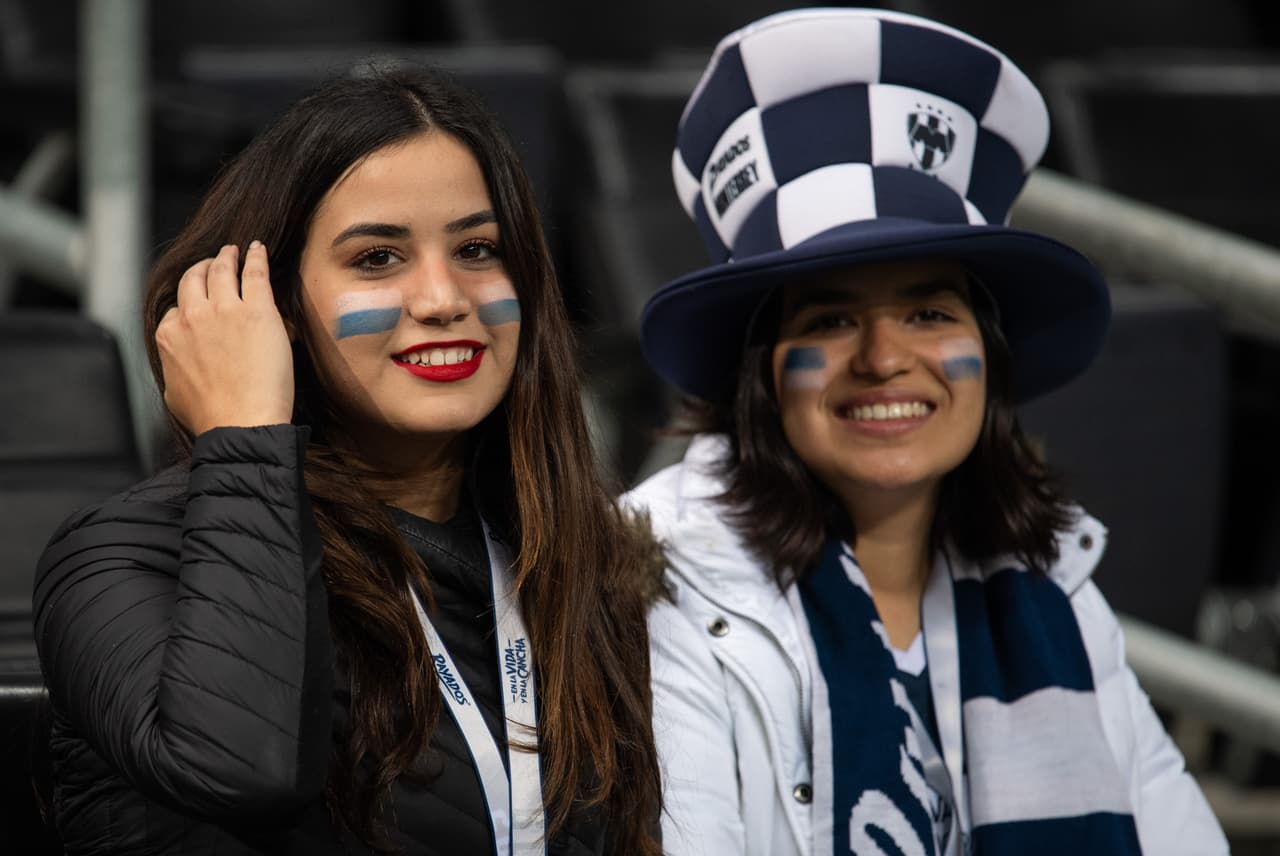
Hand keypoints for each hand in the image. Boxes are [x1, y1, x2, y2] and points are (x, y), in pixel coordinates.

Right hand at [155, 242, 294, 435]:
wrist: (241, 424)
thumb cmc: (212, 417)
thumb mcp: (174, 393)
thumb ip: (174, 368)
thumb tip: (179, 363)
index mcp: (169, 336)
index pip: (177, 308)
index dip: (191, 301)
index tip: (201, 299)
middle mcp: (192, 317)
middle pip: (194, 280)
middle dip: (202, 268)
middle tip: (215, 263)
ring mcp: (224, 311)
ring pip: (220, 270)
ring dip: (226, 257)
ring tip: (233, 251)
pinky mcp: (257, 310)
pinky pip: (254, 272)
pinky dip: (255, 257)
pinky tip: (258, 249)